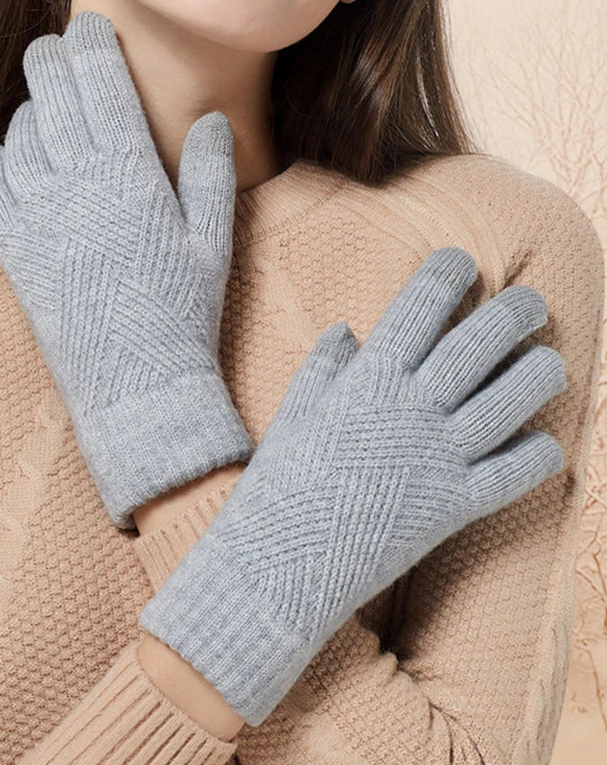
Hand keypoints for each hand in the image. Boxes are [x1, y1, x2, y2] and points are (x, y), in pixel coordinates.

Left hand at [0, 11, 252, 529]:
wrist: (138, 389)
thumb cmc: (184, 318)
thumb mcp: (212, 245)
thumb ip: (209, 176)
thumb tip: (214, 122)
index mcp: (130, 179)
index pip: (102, 87)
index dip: (93, 47)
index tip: (91, 28)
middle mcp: (76, 189)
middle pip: (52, 97)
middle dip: (53, 60)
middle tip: (56, 46)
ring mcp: (38, 220)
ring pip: (20, 136)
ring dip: (31, 110)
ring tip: (44, 106)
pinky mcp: (13, 254)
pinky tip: (14, 159)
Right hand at [139, 245, 566, 725]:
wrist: (282, 562)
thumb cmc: (279, 482)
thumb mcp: (293, 414)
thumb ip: (323, 367)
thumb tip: (347, 332)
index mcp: (368, 379)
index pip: (422, 304)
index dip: (448, 272)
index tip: (460, 262)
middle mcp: (412, 409)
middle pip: (483, 341)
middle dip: (518, 310)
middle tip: (532, 302)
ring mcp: (439, 457)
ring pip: (515, 398)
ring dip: (541, 372)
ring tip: (547, 362)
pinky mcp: (455, 506)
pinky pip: (517, 472)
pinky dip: (538, 451)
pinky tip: (536, 440)